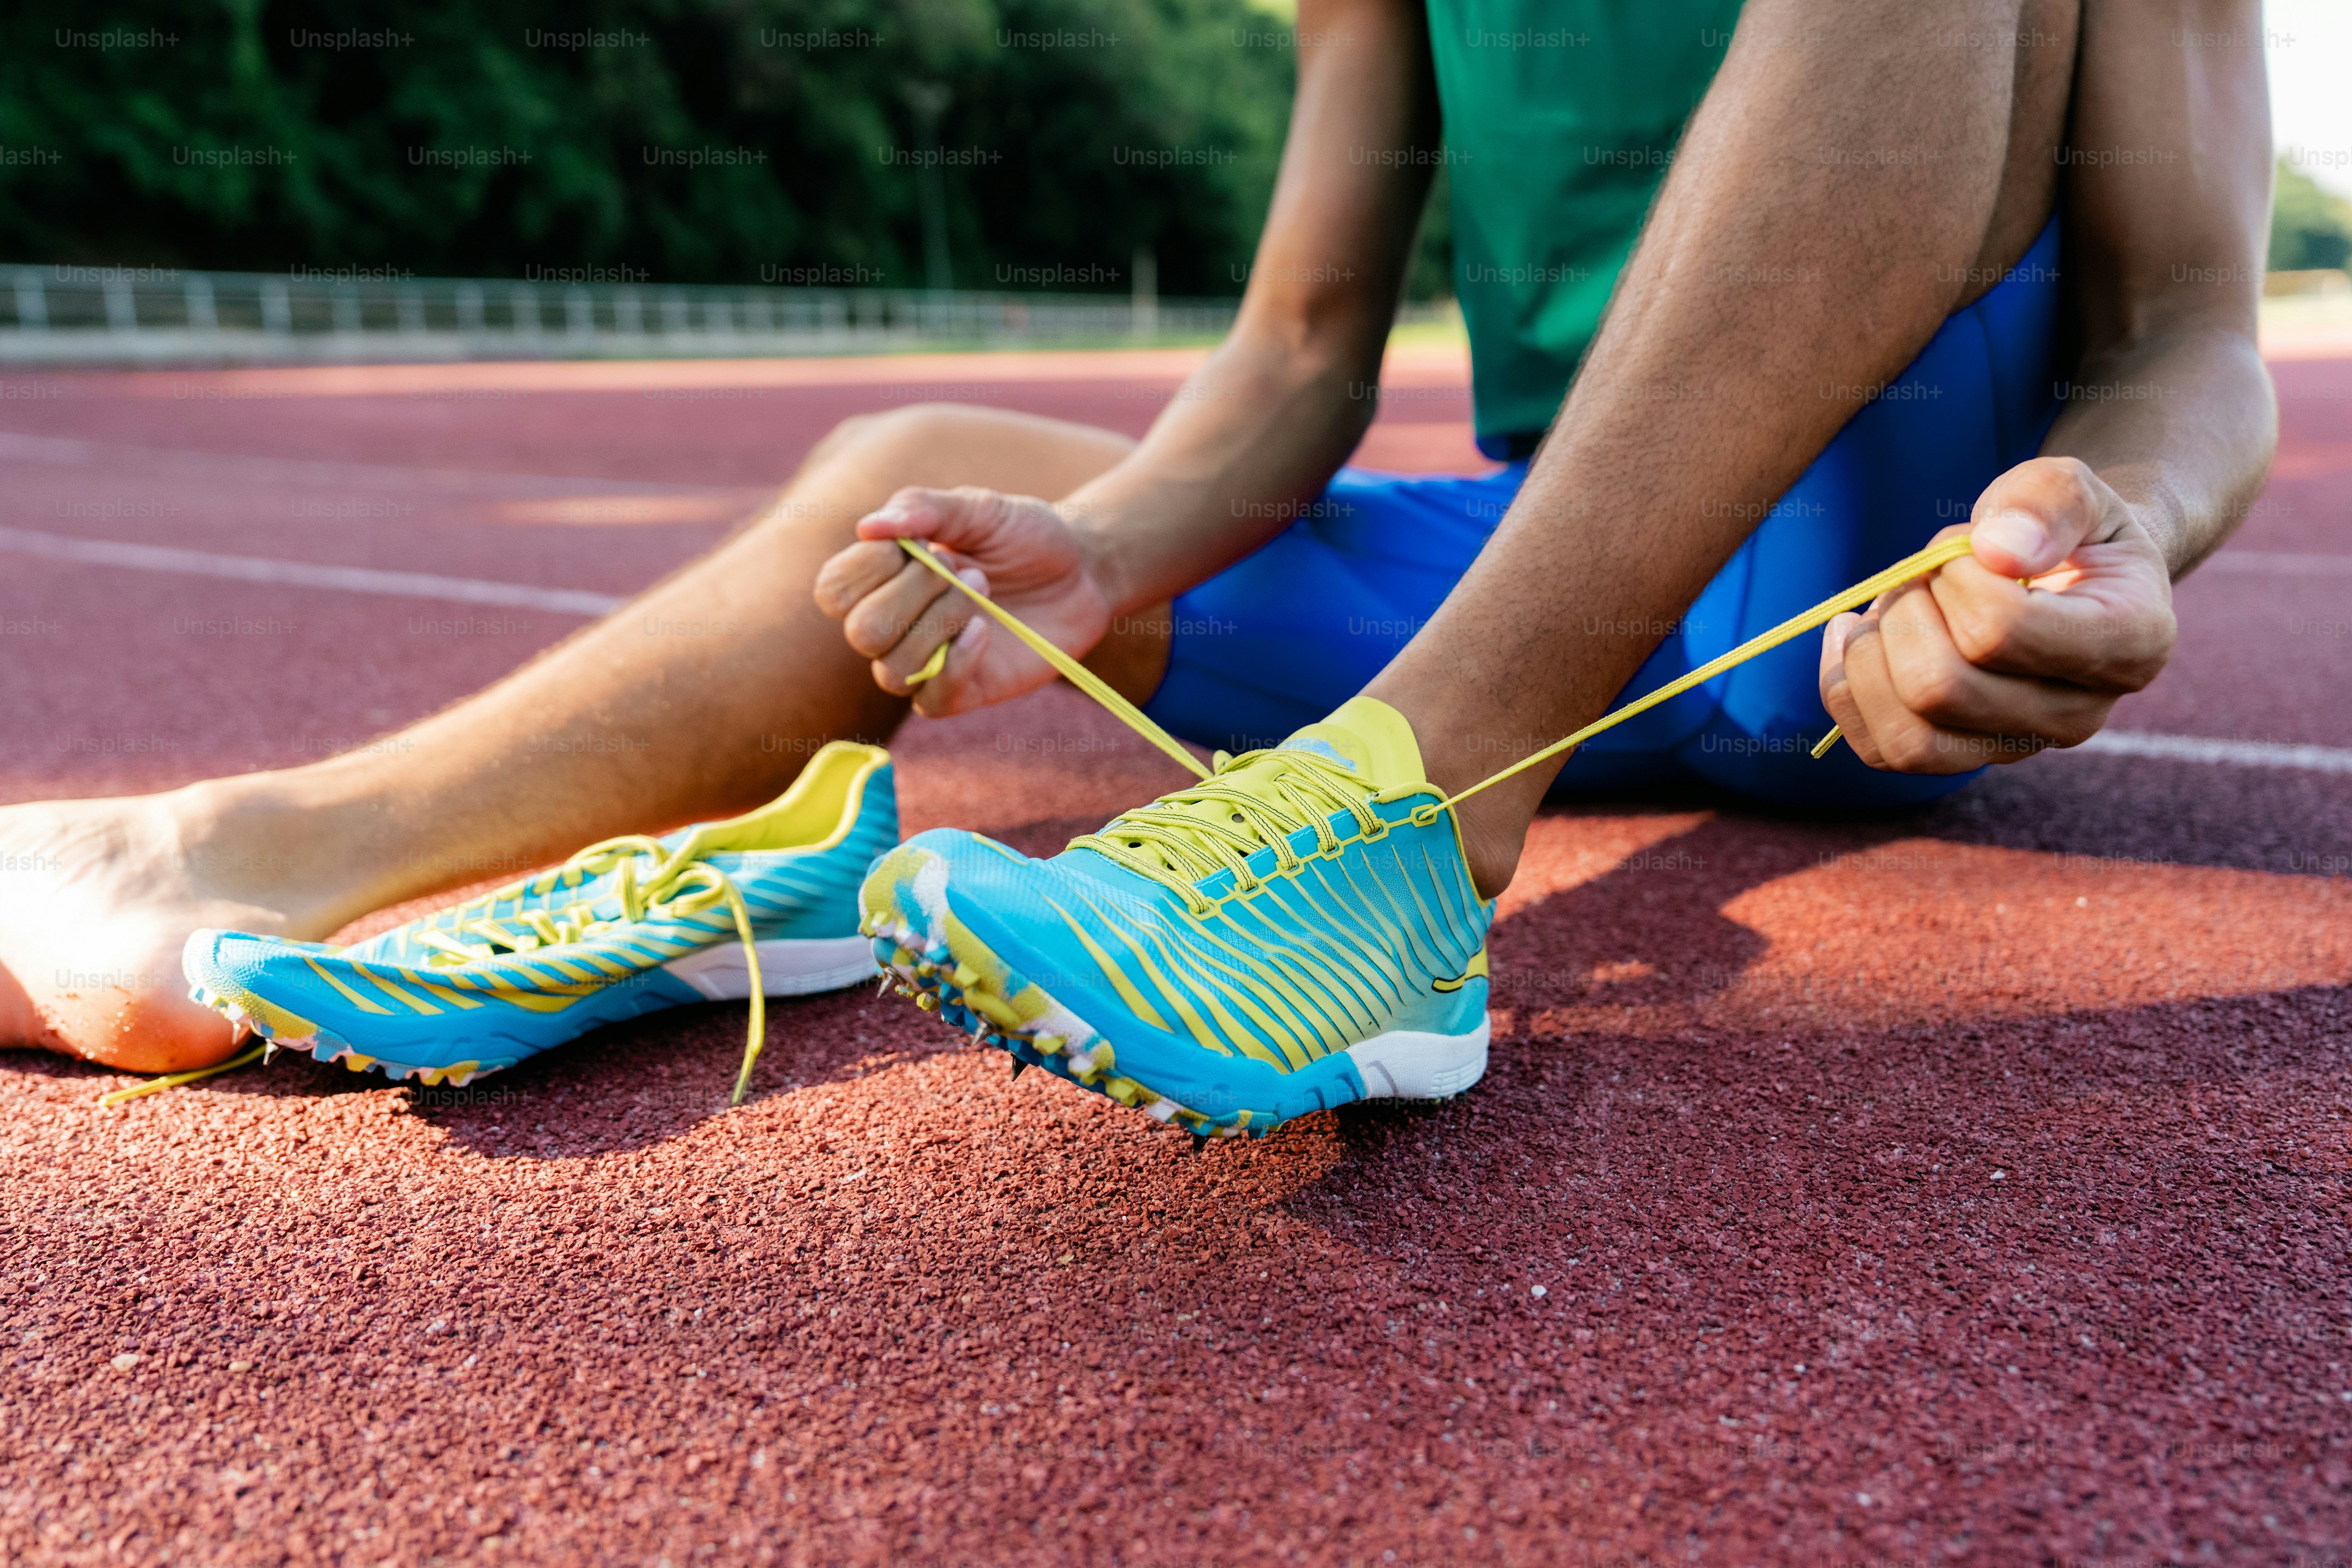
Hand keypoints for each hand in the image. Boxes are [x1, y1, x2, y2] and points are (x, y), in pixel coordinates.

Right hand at [813, 486, 1113, 716]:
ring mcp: (926, 662)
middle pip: (861, 631)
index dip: (870, 567)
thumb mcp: (979, 508)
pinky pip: (931, 701)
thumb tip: (867, 526)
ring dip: (941, 624)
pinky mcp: (961, 693)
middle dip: (913, 596)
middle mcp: (895, 623)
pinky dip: (956, 665)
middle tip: (965, 570)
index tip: (921, 542)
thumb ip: (924, 509)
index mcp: (883, 577)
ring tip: (984, 590)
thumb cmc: (1024, 535)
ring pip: (891, 671)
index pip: (834, 589)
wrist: (1083, 571)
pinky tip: (985, 631)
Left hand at [1818, 456, 2175, 772]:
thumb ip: (2046, 502)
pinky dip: (1846, 691)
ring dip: (1869, 660)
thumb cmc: (2065, 528)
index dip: (1955, 578)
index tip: (1967, 548)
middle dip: (1905, 614)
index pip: (2000, 631)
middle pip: (1940, 689)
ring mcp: (2019, 746)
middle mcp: (2079, 716)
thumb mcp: (2070, 487)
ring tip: (1884, 608)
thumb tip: (1998, 551)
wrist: (2067, 576)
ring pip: (1906, 738)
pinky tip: (1857, 637)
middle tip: (1921, 575)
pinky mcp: (1963, 757)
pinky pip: (1879, 750)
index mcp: (2129, 645)